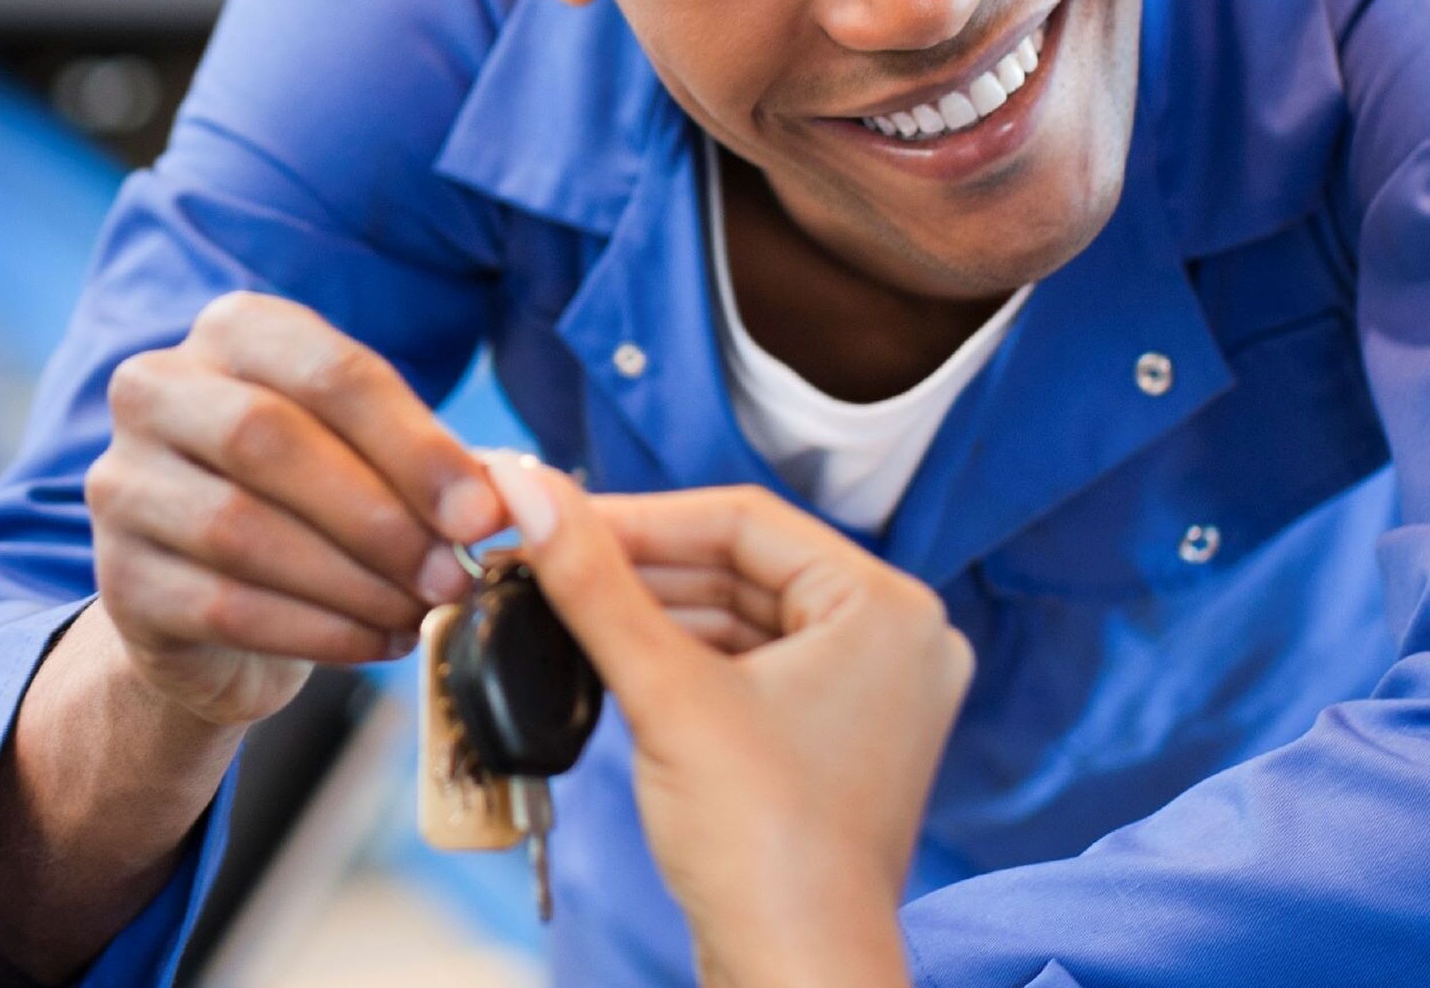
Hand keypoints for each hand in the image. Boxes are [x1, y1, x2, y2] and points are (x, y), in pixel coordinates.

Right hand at [78, 291, 505, 726]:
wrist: (215, 613)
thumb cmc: (314, 512)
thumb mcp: (370, 463)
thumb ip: (429, 469)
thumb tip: (500, 503)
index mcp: (232, 332)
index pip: (329, 372)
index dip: (415, 445)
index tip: (483, 515)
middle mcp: (156, 390)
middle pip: (268, 438)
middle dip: (379, 515)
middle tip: (452, 575)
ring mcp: (123, 483)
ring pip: (241, 528)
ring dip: (350, 581)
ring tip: (419, 612)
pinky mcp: (120, 578)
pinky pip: (223, 605)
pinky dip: (316, 630)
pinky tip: (375, 644)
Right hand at [488, 458, 969, 987]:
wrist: (793, 969)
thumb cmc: (764, 845)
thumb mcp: (665, 692)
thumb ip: (593, 582)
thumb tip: (530, 489)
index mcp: (888, 608)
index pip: (746, 521)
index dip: (639, 516)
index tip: (556, 515)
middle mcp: (898, 640)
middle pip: (744, 567)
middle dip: (641, 567)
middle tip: (546, 558)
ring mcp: (872, 693)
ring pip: (743, 617)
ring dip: (655, 613)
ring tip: (563, 603)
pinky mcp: (836, 738)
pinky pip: (753, 667)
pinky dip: (685, 661)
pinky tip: (612, 655)